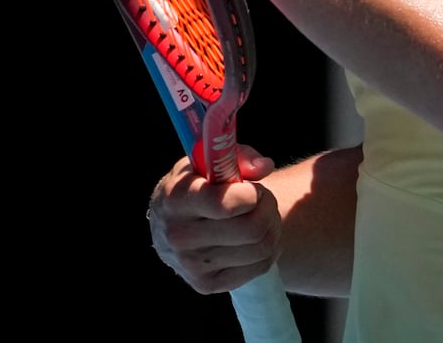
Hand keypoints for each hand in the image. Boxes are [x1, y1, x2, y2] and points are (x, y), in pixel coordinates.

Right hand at [146, 144, 282, 294]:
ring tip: (261, 215)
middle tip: (262, 198)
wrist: (171, 225)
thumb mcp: (208, 161)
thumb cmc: (197, 184)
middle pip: (251, 229)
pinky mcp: (207, 285)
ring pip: (260, 248)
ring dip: (271, 226)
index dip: (250, 194)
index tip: (251, 188)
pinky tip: (256, 237)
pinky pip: (259, 267)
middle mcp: (179, 236)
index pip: (224, 204)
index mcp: (175, 200)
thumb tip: (265, 167)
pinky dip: (268, 249)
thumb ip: (238, 156)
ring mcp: (192, 265)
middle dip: (267, 207)